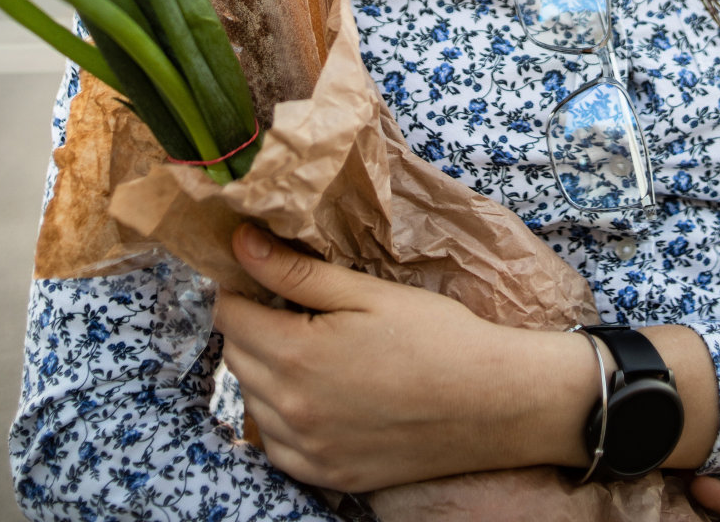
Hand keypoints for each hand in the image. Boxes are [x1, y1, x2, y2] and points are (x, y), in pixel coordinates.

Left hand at [215, 225, 598, 492]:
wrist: (490, 403)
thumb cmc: (434, 336)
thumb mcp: (365, 292)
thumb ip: (294, 271)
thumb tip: (240, 243)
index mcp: (296, 356)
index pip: (230, 316)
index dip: (239, 287)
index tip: (259, 273)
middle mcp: (291, 410)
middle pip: (236, 356)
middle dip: (250, 323)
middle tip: (287, 303)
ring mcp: (308, 450)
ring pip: (253, 401)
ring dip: (264, 369)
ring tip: (306, 344)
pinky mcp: (327, 475)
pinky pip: (277, 445)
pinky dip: (281, 416)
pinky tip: (313, 393)